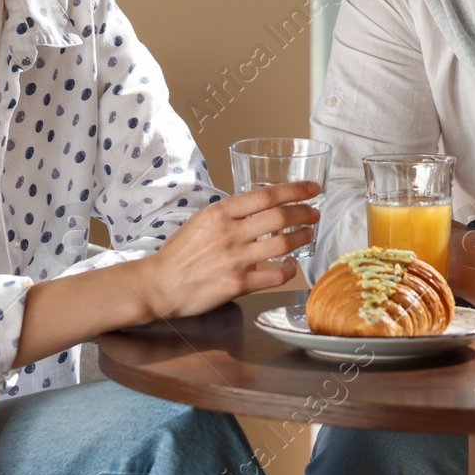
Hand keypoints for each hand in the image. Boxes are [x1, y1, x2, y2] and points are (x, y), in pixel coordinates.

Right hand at [135, 181, 321, 318]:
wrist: (159, 285)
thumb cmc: (178, 253)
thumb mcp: (200, 221)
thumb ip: (228, 214)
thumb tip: (258, 208)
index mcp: (219, 213)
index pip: (266, 195)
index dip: (295, 190)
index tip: (312, 189)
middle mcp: (229, 233)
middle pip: (280, 216)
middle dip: (305, 212)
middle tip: (315, 213)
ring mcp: (235, 259)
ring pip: (283, 244)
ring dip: (302, 237)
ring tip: (309, 234)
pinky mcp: (238, 284)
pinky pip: (275, 275)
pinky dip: (289, 269)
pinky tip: (291, 265)